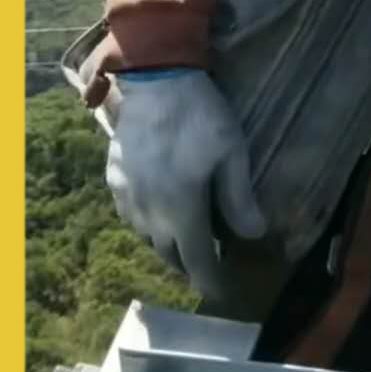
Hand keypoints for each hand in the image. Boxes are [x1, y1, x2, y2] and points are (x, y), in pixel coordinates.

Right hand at [106, 69, 266, 299]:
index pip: (197, 260)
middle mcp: (149, 212)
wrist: (155, 80)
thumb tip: (254, 235)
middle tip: (208, 261)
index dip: (210, 280)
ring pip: (146, 236)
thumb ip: (239, 199)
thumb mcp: (231, 153)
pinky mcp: (114, 179)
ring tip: (185, 237)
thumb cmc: (200, 116)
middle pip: (169, 253)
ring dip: (167, 243)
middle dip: (189, 263)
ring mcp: (127, 196)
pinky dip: (147, 222)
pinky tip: (158, 210)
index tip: (220, 291)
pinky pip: (130, 215)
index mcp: (181, 210)